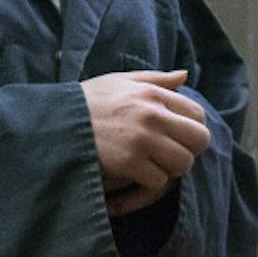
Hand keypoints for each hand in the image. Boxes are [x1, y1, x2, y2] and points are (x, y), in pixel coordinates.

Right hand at [81, 69, 209, 209]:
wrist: (58, 121)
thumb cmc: (90, 101)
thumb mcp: (121, 81)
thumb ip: (156, 79)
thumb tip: (185, 76)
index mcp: (152, 93)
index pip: (197, 114)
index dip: (191, 128)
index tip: (176, 135)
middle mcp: (151, 114)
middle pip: (199, 140)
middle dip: (188, 149)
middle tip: (168, 152)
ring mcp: (142, 139)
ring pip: (183, 163)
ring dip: (170, 167)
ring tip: (151, 162)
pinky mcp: (130, 162)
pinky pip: (159, 180)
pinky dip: (148, 180)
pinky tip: (133, 170)